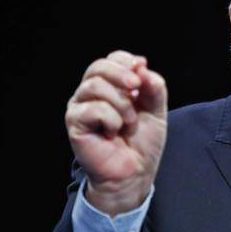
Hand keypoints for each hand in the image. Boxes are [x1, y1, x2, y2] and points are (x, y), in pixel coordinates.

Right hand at [65, 50, 167, 215]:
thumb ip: (153, 87)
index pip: (112, 59)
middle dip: (121, 74)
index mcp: (110, 86)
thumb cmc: (142, 142)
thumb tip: (142, 66)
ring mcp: (80, 107)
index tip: (141, 72)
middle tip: (136, 88)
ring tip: (128, 122)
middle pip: (98, 67)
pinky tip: (113, 133)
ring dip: (121, 104)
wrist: (135, 172)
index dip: (127, 61)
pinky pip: (94, 109)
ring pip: (96, 86)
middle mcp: (91, 93)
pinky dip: (112, 120)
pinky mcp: (74, 123)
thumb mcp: (156, 109)